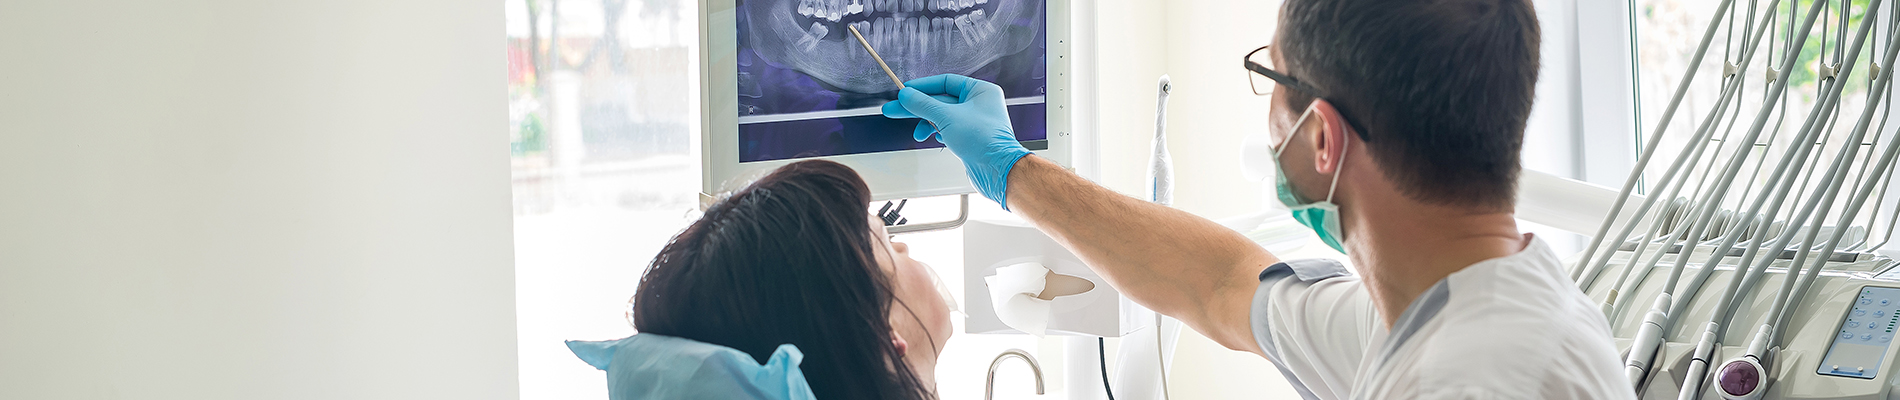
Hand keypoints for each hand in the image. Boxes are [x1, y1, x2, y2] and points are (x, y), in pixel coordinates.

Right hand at [880, 74, 1032, 208]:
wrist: (997, 171)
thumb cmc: (986, 141)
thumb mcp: (947, 117)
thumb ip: (923, 105)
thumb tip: (907, 95)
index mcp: (980, 91)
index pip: (946, 81)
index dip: (924, 86)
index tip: (906, 90)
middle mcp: (980, 104)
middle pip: (941, 101)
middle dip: (918, 107)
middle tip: (896, 108)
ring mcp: (975, 122)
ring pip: (943, 117)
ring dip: (927, 124)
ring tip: (917, 133)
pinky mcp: (971, 138)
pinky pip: (948, 130)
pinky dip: (938, 133)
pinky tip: (934, 138)